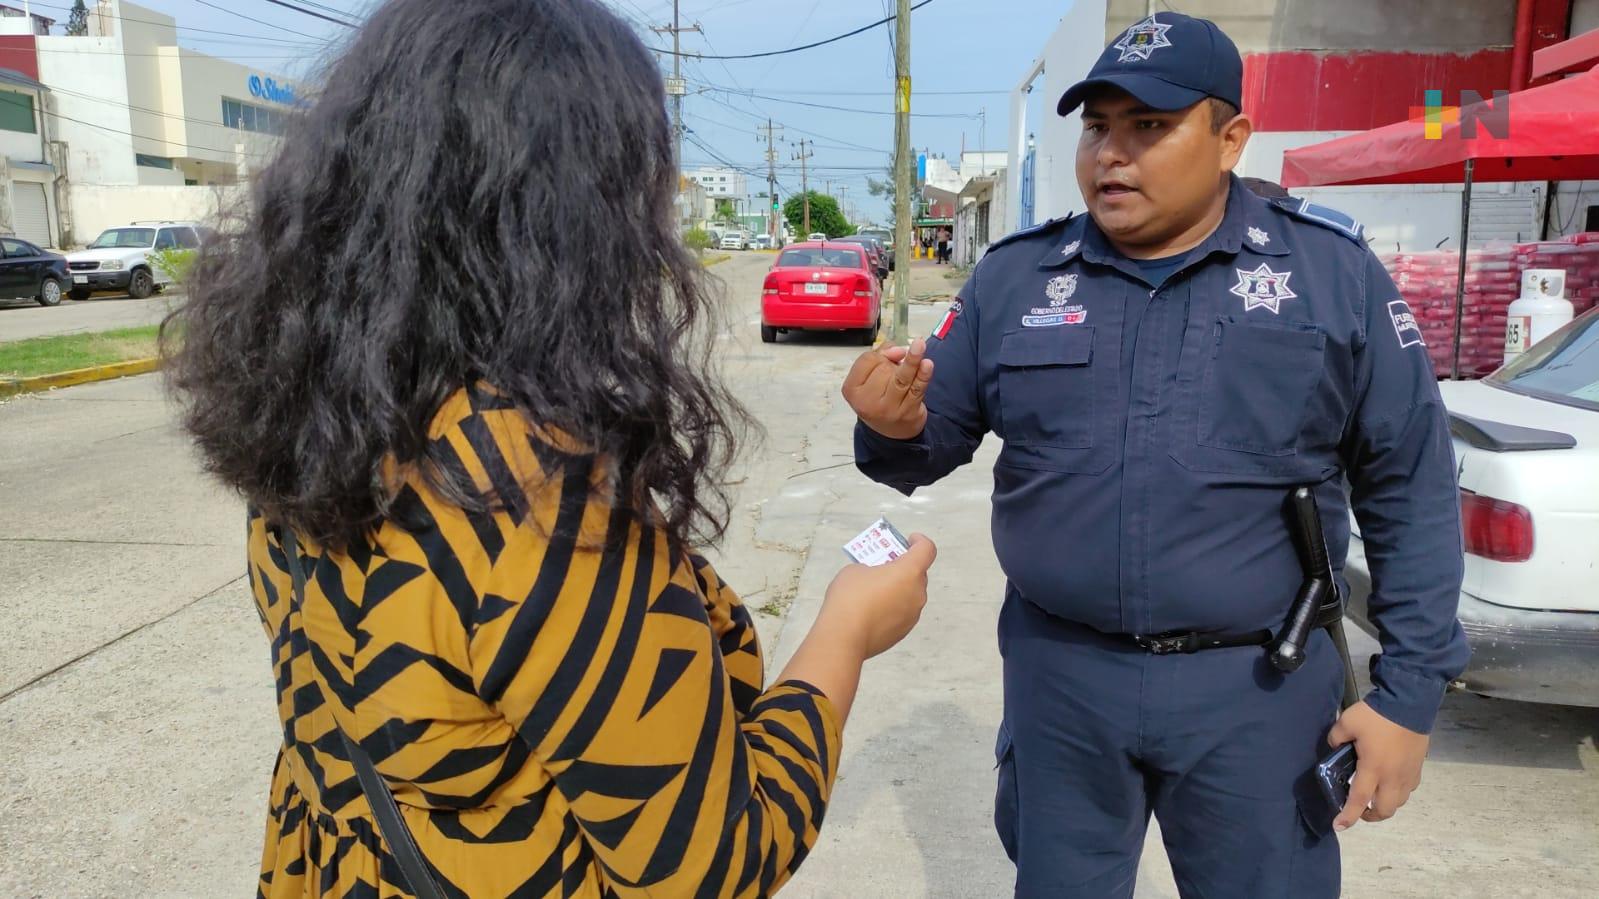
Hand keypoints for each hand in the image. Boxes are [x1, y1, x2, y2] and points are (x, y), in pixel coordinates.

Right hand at [818, 534, 936, 658]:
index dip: (920, 542)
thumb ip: (871, 569)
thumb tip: (873, 578)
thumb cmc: (850, 598)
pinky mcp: (903, 632)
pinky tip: (872, 610)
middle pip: (918, 574)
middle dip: (903, 567)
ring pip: (910, 595)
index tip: (910, 540)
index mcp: (909, 572)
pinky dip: (892, 607)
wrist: (844, 636)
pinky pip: (902, 612)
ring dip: (898, 589)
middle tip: (885, 565)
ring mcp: (911, 615)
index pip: (927, 550)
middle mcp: (917, 594)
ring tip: (875, 589)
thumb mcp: (855, 570)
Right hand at [842, 338, 934, 440]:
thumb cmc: (878, 398)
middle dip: (893, 363)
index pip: (867, 361)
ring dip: (912, 361)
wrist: (892, 432)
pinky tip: (927, 365)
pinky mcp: (908, 412)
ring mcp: (889, 409)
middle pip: (884, 368)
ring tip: (919, 345)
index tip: (890, 354)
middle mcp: (867, 402)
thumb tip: (897, 350)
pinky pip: (917, 389)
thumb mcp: (867, 379)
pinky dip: (923, 375)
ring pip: (900, 378)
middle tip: (895, 372)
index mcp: (852, 390)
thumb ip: (879, 357)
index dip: (880, 353)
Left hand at [1327, 701, 1429, 831]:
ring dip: (1386, 805)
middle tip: (1358, 810)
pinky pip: (1408, 789)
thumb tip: (1335, 746)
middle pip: (1384, 810)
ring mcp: (1408, 774)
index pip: (1359, 800)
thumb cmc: (1377, 715)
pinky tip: (1390, 782)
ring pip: (1399, 802)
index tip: (1339, 827)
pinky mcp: (1418, 767)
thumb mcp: (1347, 722)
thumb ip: (1336, 737)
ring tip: (1374, 797)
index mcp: (1373, 769)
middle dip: (1370, 816)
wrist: (1409, 703)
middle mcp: (1392, 777)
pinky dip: (1398, 793)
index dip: (1348, 816)